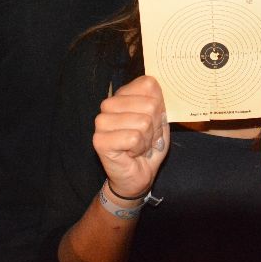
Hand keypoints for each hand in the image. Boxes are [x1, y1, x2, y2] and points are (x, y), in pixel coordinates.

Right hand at [92, 75, 169, 198]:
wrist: (137, 176)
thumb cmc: (148, 148)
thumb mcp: (160, 121)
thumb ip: (159, 103)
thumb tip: (157, 92)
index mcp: (124, 94)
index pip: (149, 84)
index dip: (160, 107)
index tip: (153, 122)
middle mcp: (109, 104)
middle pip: (149, 105)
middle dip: (155, 127)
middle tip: (146, 139)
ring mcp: (101, 121)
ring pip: (142, 122)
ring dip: (147, 140)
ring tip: (138, 146)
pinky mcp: (99, 140)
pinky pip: (133, 138)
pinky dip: (139, 149)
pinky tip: (130, 153)